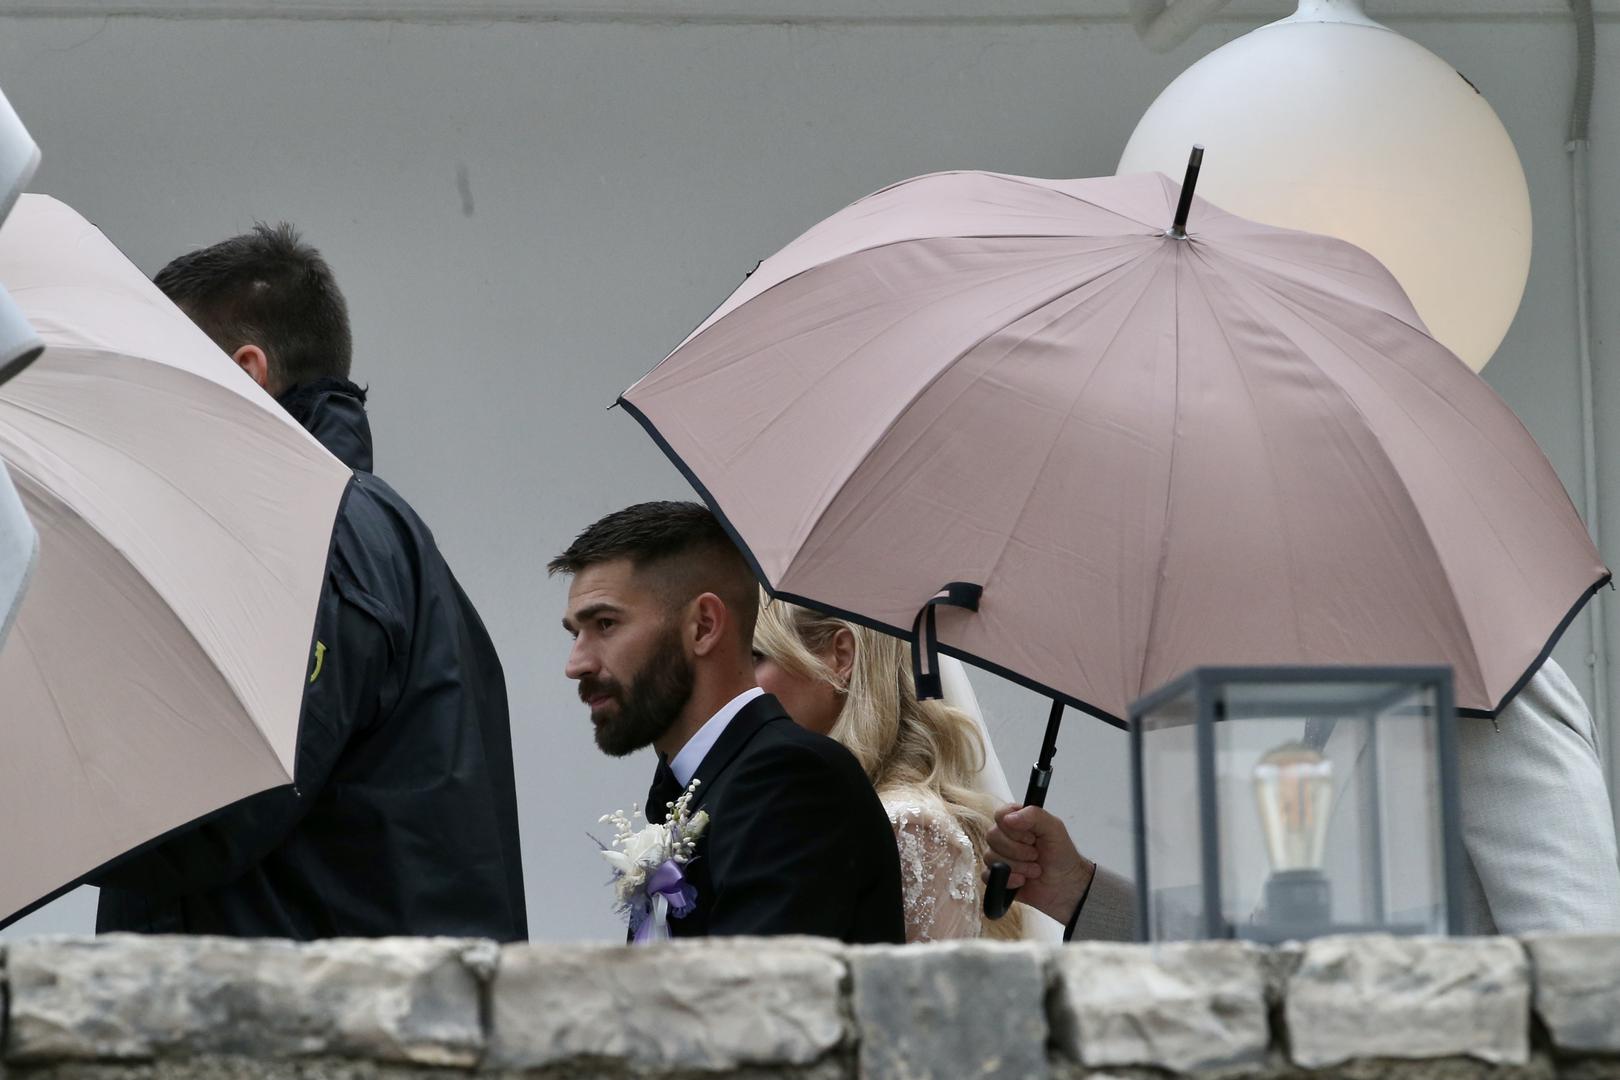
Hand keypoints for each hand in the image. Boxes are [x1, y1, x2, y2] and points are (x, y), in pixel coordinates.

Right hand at [984, 804, 1094, 924]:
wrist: (1065, 885)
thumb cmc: (1061, 855)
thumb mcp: (1054, 829)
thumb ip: (1034, 816)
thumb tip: (1009, 818)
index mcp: (1017, 820)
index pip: (1000, 815)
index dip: (1014, 829)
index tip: (1031, 837)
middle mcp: (1005, 836)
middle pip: (992, 836)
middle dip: (1018, 850)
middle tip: (1035, 855)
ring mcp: (999, 856)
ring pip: (990, 857)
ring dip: (1018, 866)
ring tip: (1034, 869)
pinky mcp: (997, 876)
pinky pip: (988, 876)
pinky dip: (1009, 880)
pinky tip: (1023, 881)